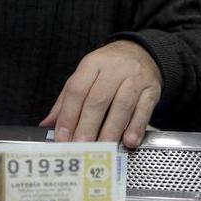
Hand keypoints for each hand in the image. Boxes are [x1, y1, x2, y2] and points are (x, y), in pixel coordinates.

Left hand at [41, 40, 161, 147]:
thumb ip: (66, 100)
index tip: (62, 137)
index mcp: (92, 64)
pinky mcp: (152, 90)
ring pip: (122, 106)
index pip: (77, 90)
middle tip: (80, 147)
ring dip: (110, 130)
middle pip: (98, 100)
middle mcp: (114, 69)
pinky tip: (129, 141)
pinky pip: (144, 109)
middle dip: (87, 126)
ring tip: (102, 148)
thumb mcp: (86, 75)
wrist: (143, 52)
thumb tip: (48, 124)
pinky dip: (136, 127)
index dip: (68, 116)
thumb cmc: (110, 68)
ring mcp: (135, 78)